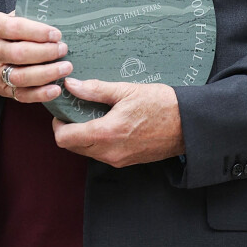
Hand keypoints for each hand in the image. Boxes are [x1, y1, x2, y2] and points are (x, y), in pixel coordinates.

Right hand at [0, 12, 71, 103]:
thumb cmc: (0, 35)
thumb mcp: (6, 19)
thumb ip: (26, 17)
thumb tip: (55, 17)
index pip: (16, 28)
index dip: (38, 32)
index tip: (57, 34)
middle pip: (20, 54)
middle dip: (46, 52)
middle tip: (63, 49)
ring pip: (21, 77)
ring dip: (46, 73)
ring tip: (65, 68)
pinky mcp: (1, 90)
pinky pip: (21, 95)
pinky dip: (40, 94)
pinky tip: (56, 89)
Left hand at [52, 78, 183, 166]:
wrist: (188, 124)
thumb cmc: (160, 104)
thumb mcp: (126, 90)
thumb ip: (95, 89)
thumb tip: (71, 85)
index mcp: (107, 133)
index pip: (65, 138)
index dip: (58, 124)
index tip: (63, 109)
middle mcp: (109, 152)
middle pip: (72, 147)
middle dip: (68, 129)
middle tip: (75, 109)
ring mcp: (118, 160)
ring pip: (86, 151)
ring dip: (82, 135)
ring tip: (92, 113)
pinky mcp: (126, 162)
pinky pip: (101, 154)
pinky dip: (97, 141)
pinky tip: (107, 123)